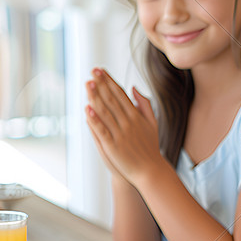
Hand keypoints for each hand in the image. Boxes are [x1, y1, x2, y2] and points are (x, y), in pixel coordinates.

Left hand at [85, 68, 163, 185]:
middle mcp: (129, 123)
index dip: (110, 81)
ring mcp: (121, 134)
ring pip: (106, 112)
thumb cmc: (150, 147)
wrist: (151, 170)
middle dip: (102, 84)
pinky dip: (94, 120)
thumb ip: (144, 105)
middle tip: (92, 70)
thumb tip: (134, 88)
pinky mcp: (113, 146)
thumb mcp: (152, 123)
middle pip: (112, 100)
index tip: (101, 70)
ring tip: (88, 83)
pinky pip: (102, 130)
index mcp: (137, 116)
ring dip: (96, 97)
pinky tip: (87, 109)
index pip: (121, 94)